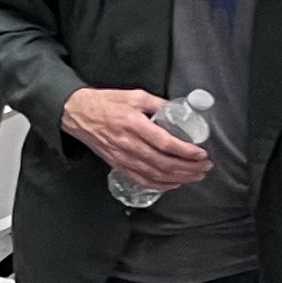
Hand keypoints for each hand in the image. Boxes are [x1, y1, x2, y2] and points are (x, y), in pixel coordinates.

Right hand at [63, 85, 206, 188]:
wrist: (77, 114)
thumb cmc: (104, 103)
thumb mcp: (135, 96)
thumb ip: (158, 104)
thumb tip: (180, 110)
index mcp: (134, 125)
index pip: (166, 144)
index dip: (186, 152)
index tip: (201, 153)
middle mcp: (129, 144)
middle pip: (164, 163)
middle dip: (189, 168)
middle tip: (204, 167)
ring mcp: (122, 157)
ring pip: (155, 174)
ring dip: (178, 178)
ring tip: (195, 176)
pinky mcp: (117, 164)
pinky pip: (141, 180)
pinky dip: (159, 186)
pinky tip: (173, 184)